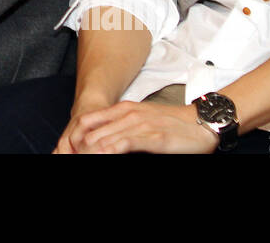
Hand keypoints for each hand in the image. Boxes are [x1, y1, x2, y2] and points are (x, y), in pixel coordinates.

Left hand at [57, 100, 218, 153]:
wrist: (202, 122)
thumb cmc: (172, 124)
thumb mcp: (141, 120)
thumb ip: (121, 127)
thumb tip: (102, 142)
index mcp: (122, 109)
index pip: (86, 122)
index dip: (72, 139)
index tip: (67, 151)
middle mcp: (127, 115)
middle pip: (90, 134)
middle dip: (78, 150)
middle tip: (68, 158)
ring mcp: (139, 125)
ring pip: (102, 141)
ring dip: (89, 153)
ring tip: (79, 160)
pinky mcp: (152, 137)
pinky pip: (123, 145)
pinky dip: (108, 153)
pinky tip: (101, 157)